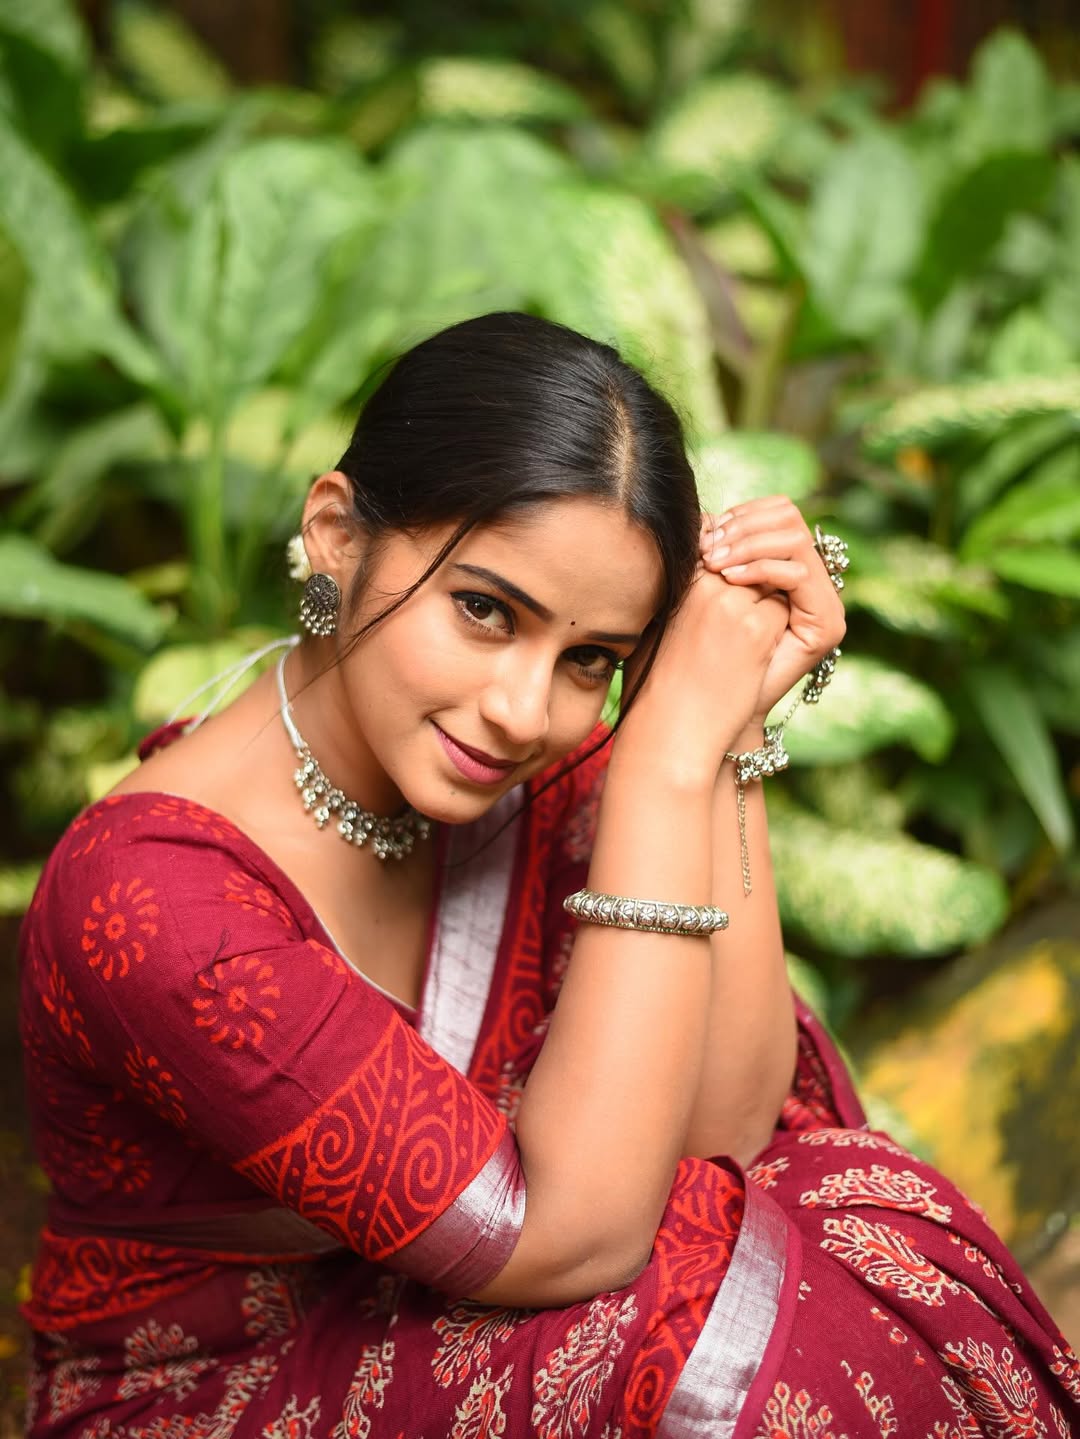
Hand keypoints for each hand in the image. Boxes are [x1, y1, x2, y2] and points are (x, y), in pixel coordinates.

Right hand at [616, 561, 789, 786]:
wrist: (669, 728)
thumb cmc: (655, 681)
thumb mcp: (654, 622)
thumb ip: (677, 586)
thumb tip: (700, 558)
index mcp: (677, 580)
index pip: (714, 538)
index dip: (728, 549)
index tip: (728, 569)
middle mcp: (703, 585)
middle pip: (747, 554)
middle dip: (753, 570)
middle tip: (749, 599)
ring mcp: (732, 605)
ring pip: (770, 578)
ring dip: (767, 596)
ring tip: (747, 632)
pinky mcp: (756, 630)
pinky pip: (783, 605)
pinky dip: (779, 622)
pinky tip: (760, 649)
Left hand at [700, 497, 845, 723]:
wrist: (712, 706)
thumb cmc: (699, 651)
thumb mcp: (705, 590)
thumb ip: (714, 553)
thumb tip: (702, 514)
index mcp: (787, 566)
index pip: (777, 511)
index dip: (741, 515)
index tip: (706, 534)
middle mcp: (811, 580)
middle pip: (790, 517)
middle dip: (745, 526)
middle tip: (710, 548)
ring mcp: (824, 602)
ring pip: (795, 539)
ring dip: (750, 544)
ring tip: (716, 562)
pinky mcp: (827, 624)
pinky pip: (798, 574)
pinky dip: (762, 569)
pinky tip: (731, 578)